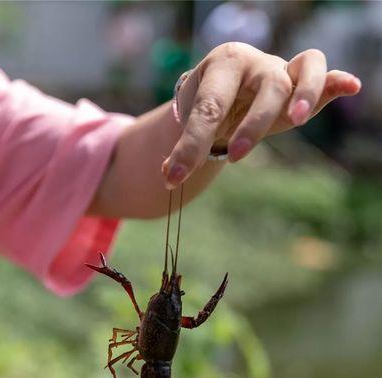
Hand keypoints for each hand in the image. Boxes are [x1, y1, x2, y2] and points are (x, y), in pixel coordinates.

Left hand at [162, 42, 360, 188]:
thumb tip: (166, 177)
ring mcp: (279, 69)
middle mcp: (253, 63)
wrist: (225, 89)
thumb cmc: (208, 106)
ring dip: (303, 96)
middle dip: (252, 125)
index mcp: (220, 66)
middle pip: (264, 88)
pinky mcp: (299, 80)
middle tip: (235, 157)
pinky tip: (348, 86)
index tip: (174, 178)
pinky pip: (319, 74)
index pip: (208, 107)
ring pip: (300, 73)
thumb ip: (183, 147)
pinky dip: (334, 82)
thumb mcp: (191, 123)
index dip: (191, 145)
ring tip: (296, 119)